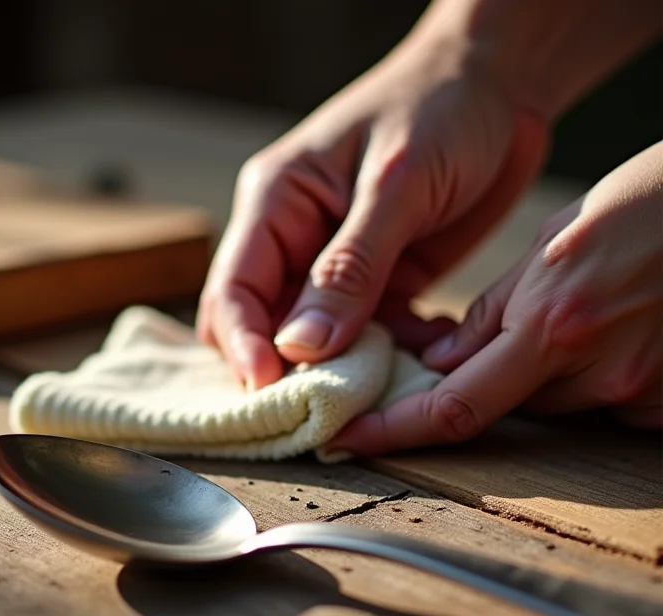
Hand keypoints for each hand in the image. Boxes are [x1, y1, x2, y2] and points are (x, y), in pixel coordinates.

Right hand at [196, 25, 548, 389]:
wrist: (500, 87)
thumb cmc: (440, 109)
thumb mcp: (395, 184)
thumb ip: (349, 266)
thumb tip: (301, 345)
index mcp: (276, 204)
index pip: (234, 289)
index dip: (243, 346)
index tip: (269, 392)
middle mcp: (295, 241)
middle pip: (263, 325)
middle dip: (284, 371)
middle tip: (318, 409)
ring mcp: (337, 268)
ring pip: (317, 343)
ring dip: (344, 371)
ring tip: (379, 391)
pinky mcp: (380, 284)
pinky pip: (370, 337)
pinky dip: (390, 357)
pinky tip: (422, 361)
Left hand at [329, 141, 662, 455]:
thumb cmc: (647, 206)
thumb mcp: (553, 244)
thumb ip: (493, 314)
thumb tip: (442, 366)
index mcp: (551, 327)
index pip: (454, 405)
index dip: (395, 430)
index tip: (351, 441)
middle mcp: (597, 372)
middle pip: (509, 404)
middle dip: (497, 373)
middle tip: (521, 323)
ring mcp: (642, 392)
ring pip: (559, 402)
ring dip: (552, 368)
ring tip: (590, 305)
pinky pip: (608, 401)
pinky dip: (598, 371)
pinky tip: (624, 322)